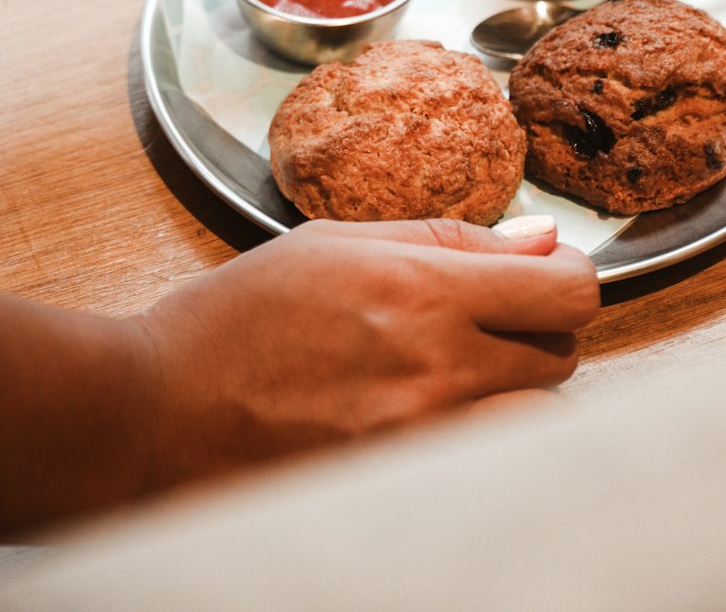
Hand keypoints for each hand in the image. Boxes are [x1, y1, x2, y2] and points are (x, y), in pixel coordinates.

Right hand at [134, 217, 599, 485]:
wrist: (157, 409)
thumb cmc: (239, 316)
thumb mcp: (338, 240)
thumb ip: (451, 238)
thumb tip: (542, 242)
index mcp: (423, 290)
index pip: (568, 291)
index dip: (569, 277)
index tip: (545, 275)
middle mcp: (437, 370)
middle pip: (563, 356)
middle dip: (539, 332)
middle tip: (487, 323)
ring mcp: (423, 441)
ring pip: (538, 420)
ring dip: (520, 394)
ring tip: (464, 378)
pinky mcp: (404, 487)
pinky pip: (489, 466)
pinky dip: (485, 441)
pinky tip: (438, 421)